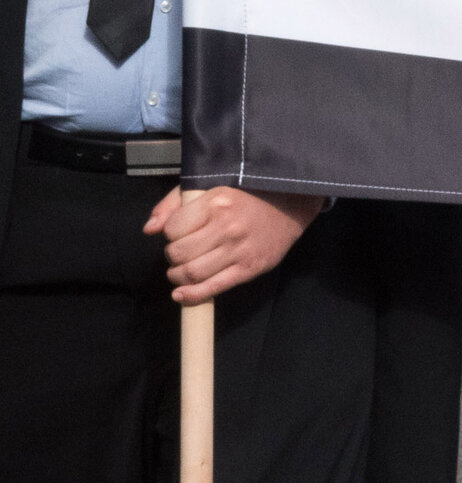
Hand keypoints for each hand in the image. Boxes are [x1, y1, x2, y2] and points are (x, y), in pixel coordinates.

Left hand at [145, 184, 323, 302]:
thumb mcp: (208, 187)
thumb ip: (173, 204)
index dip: (170, 233)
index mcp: (216, 203)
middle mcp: (227, 227)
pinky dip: (192, 295)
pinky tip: (182, 294)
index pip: (172, 229)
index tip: (179, 233)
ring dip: (178, 276)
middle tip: (180, 253)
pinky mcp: (250, 268)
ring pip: (191, 273)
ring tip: (181, 271)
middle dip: (172, 257)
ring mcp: (239, 250)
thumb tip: (149, 229)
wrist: (290, 203)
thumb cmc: (245, 194)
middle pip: (178, 253)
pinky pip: (213, 287)